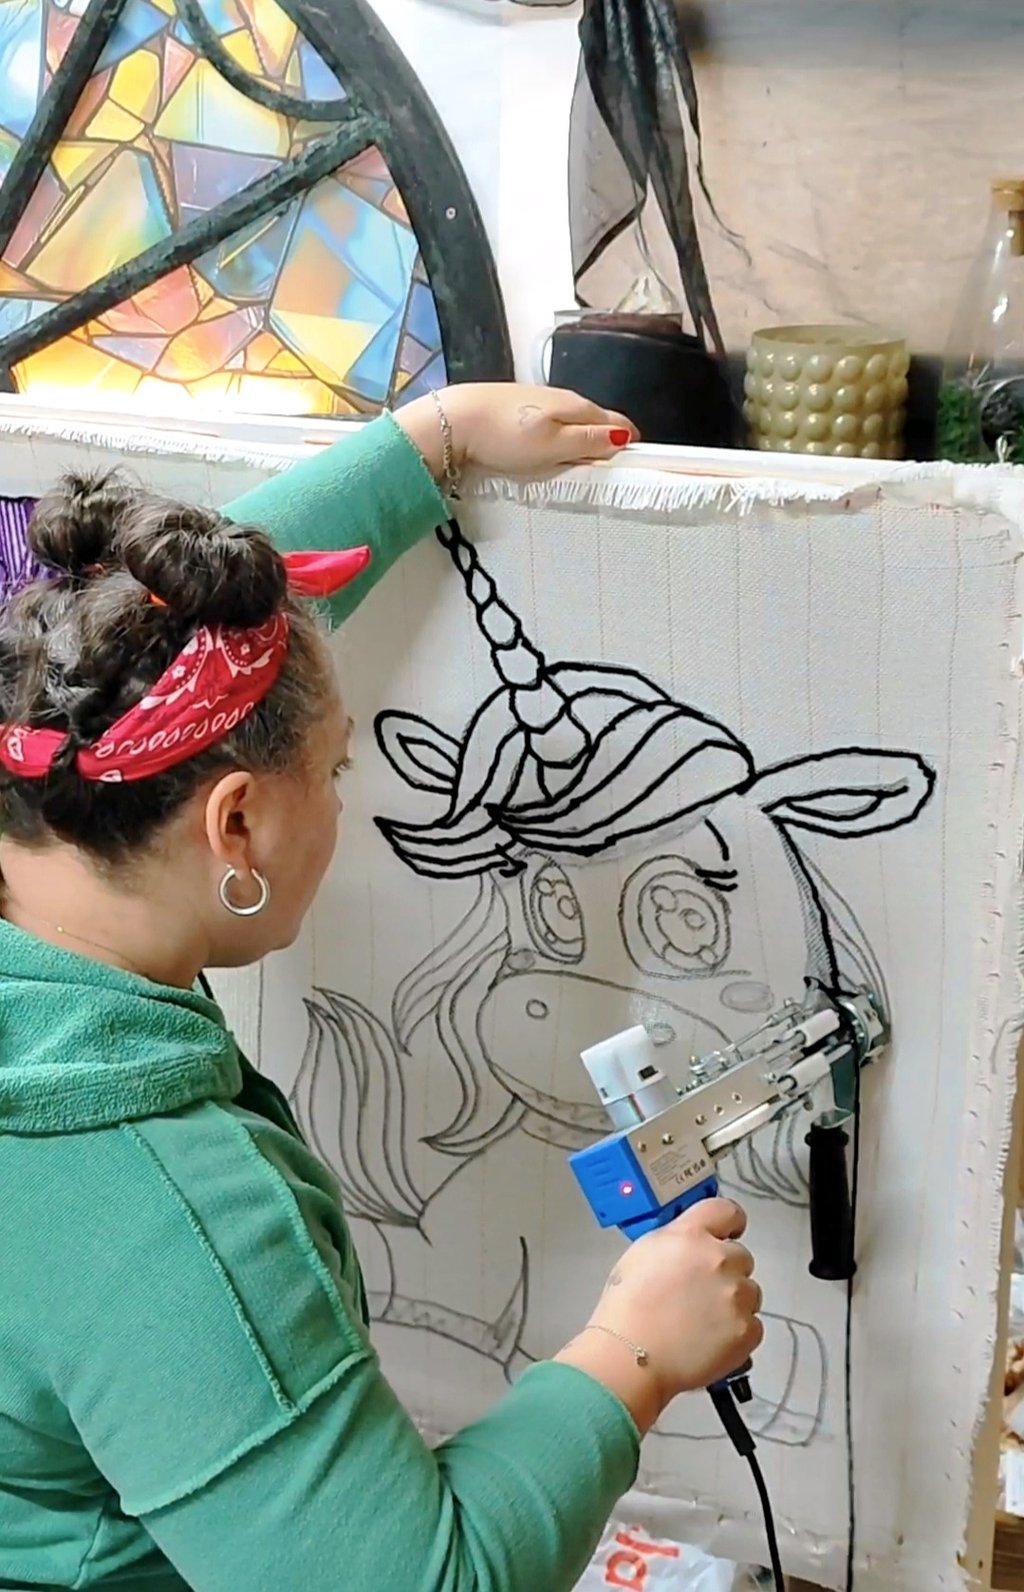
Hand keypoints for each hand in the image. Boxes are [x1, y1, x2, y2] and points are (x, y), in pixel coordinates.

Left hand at [395, 383, 638, 480]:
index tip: (632, 467)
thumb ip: (589, 441)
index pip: (618, 421)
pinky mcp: (519, 407)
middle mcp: (562, 398)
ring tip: (578, 466)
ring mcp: (539, 401)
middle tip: (605, 472)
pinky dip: (557, 438)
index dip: (629, 443)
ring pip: (572, 422)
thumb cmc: (505, 436)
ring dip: (581, 441)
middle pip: (596, 421)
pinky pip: (550, 423)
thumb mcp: (554, 445)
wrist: (455, 420)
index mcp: (577, 407)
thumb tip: (625, 436)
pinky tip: (547, 451)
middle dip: (606, 443)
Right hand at [554, 1199, 762, 1433]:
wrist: (631, 1356)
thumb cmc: (627, 1309)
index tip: (727, 1234)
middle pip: (741, 1257)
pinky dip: (736, 1334)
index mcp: (691, 1235)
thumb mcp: (644, 1253)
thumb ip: (677, 1241)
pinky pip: (753, 1326)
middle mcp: (719, 1259)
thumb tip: (693, 1244)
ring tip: (701, 1322)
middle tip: (700, 1294)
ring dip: (733, 1303)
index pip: (728, 1211)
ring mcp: (736, 1295)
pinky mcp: (747, 1330)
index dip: (729, 1224)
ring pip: (750, 1293)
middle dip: (726, 1272)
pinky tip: (709, 1340)